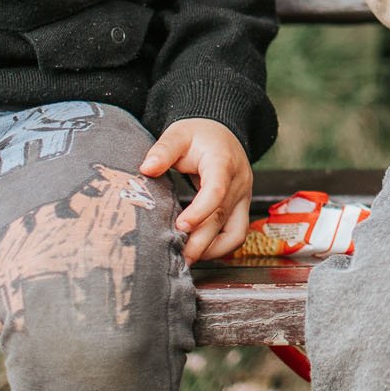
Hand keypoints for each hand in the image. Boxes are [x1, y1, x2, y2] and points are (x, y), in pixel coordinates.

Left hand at [141, 119, 253, 261]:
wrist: (220, 133)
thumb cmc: (199, 135)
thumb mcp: (178, 134)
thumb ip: (163, 150)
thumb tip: (147, 168)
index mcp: (223, 162)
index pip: (217, 190)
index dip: (201, 211)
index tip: (180, 225)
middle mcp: (238, 182)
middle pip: (223, 218)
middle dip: (200, 242)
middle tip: (176, 257)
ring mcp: (242, 197)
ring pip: (236, 233)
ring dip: (213, 249)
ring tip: (187, 258)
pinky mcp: (240, 208)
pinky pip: (236, 235)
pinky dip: (218, 247)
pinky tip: (198, 250)